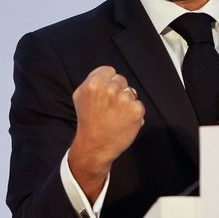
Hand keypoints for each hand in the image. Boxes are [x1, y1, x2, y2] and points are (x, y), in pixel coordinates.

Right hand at [68, 66, 143, 200]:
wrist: (95, 146)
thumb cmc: (88, 120)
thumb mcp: (80, 95)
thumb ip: (92, 80)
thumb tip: (107, 73)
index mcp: (95, 83)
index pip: (110, 71)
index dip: (107, 82)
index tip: (103, 94)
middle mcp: (110, 89)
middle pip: (121, 80)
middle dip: (117, 91)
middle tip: (109, 107)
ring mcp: (125, 100)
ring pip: (130, 92)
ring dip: (126, 102)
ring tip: (115, 115)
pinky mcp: (136, 111)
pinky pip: (138, 105)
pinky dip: (133, 113)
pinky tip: (123, 121)